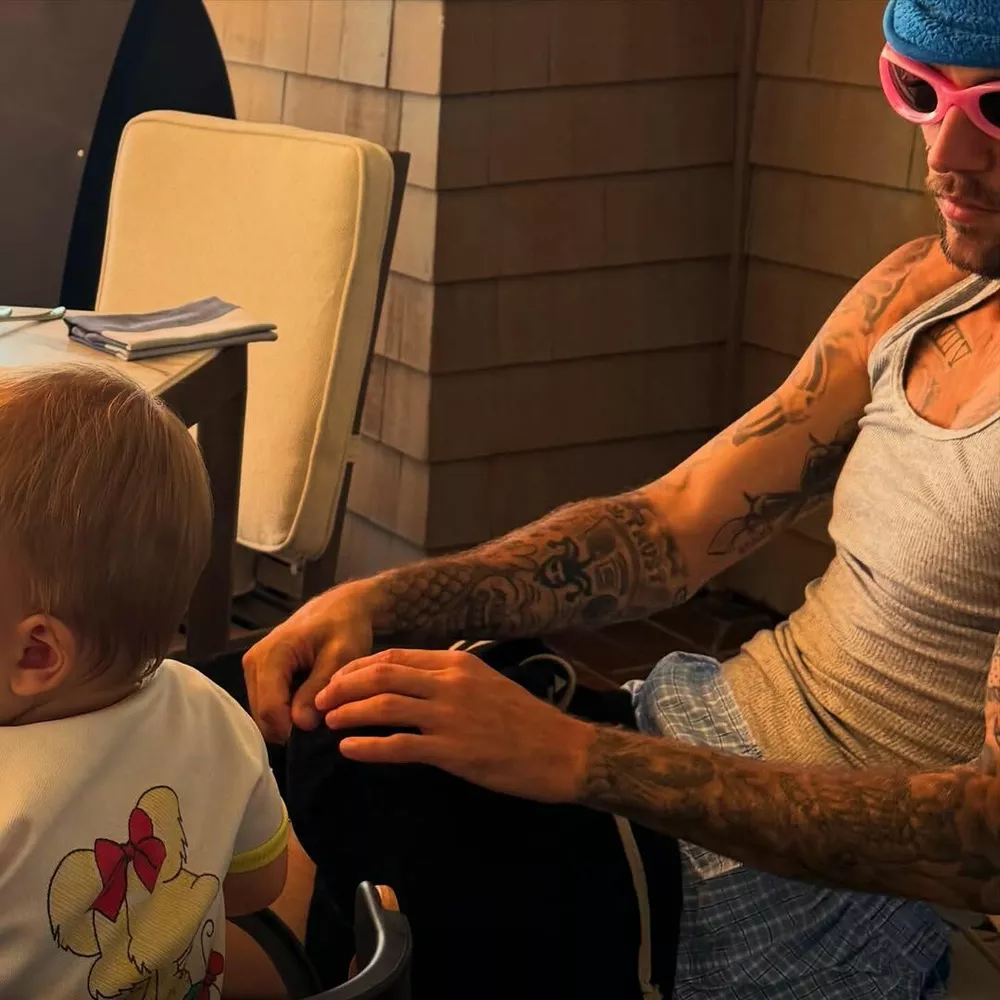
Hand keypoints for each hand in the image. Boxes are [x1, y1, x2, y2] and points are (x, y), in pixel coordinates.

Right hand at [243, 582, 376, 741]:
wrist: (341, 607)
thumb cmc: (345, 627)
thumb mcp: (341, 656)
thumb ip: (318, 688)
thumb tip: (300, 724)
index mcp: (271, 654)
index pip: (269, 708)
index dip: (293, 728)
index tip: (320, 728)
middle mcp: (253, 662)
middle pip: (262, 715)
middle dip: (291, 726)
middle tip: (322, 720)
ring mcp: (252, 668)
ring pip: (263, 713)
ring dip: (289, 719)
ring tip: (318, 709)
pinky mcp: (258, 673)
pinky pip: (267, 704)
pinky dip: (286, 711)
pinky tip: (308, 702)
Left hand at [315, 648, 595, 803]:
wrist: (563, 751)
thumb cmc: (526, 721)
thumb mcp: (488, 684)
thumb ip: (450, 679)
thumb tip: (412, 684)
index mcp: (458, 662)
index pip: (395, 655)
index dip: (359, 666)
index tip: (337, 678)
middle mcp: (451, 682)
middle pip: (382, 674)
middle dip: (344, 684)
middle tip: (320, 698)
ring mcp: (450, 715)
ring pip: (384, 705)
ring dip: (349, 712)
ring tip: (327, 721)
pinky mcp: (453, 750)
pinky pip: (399, 746)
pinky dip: (369, 747)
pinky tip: (349, 750)